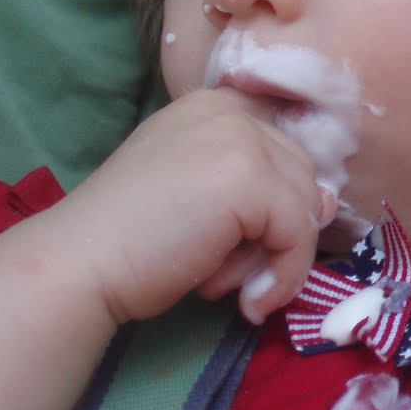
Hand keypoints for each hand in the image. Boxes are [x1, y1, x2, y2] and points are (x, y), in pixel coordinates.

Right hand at [53, 88, 336, 326]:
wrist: (82, 263)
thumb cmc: (131, 238)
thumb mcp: (204, 198)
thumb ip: (260, 190)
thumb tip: (329, 204)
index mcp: (214, 107)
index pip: (285, 154)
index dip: (276, 206)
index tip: (244, 245)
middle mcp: (230, 111)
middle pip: (302, 179)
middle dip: (274, 235)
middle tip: (225, 273)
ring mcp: (242, 141)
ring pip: (306, 208)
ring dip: (275, 259)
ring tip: (223, 282)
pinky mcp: (250, 181)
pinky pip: (300, 236)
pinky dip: (283, 278)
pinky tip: (246, 302)